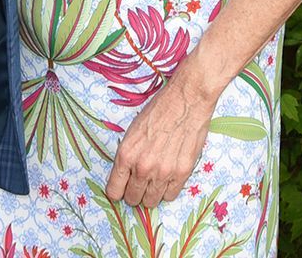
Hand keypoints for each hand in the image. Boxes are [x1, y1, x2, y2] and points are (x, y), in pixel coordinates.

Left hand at [104, 75, 217, 208]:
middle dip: (134, 193)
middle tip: (140, 183)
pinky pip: (170, 196)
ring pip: (151, 202)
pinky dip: (168, 190)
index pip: (114, 191)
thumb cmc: (159, 110)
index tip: (122, 188)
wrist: (187, 99)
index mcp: (126, 155)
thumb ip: (128, 157)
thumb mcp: (133, 132)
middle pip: (132, 199)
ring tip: (155, 180)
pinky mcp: (182, 172)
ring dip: (151, 194)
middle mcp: (142, 167)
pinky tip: (168, 177)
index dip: (118, 191)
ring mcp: (163, 172)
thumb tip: (125, 176)